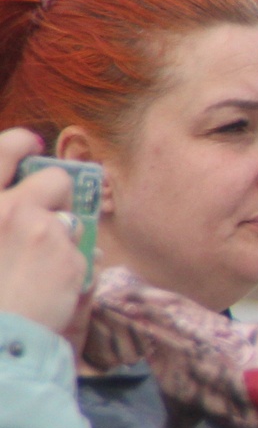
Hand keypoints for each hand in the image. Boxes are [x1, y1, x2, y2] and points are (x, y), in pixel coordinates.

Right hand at [0, 130, 87, 339]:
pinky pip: (81, 250)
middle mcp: (4, 207)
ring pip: (73, 217)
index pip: (1, 150)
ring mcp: (37, 228)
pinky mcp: (66, 253)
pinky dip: (72, 265)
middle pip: (54, 178)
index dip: (19, 142)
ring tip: (43, 262)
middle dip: (59, 190)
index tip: (32, 142)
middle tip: (52, 207)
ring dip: (65, 233)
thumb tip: (13, 199)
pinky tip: (52, 285)